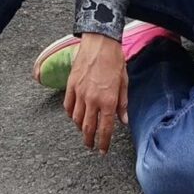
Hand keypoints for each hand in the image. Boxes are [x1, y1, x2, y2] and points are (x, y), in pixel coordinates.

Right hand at [63, 33, 128, 154]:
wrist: (100, 42)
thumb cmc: (115, 60)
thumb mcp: (124, 82)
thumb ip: (123, 103)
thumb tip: (123, 121)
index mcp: (108, 100)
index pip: (105, 129)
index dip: (103, 143)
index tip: (102, 151)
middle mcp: (92, 100)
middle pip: (88, 128)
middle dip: (89, 141)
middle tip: (90, 147)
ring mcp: (79, 93)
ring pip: (77, 119)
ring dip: (80, 129)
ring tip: (84, 132)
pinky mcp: (71, 86)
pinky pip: (68, 106)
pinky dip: (71, 114)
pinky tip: (75, 117)